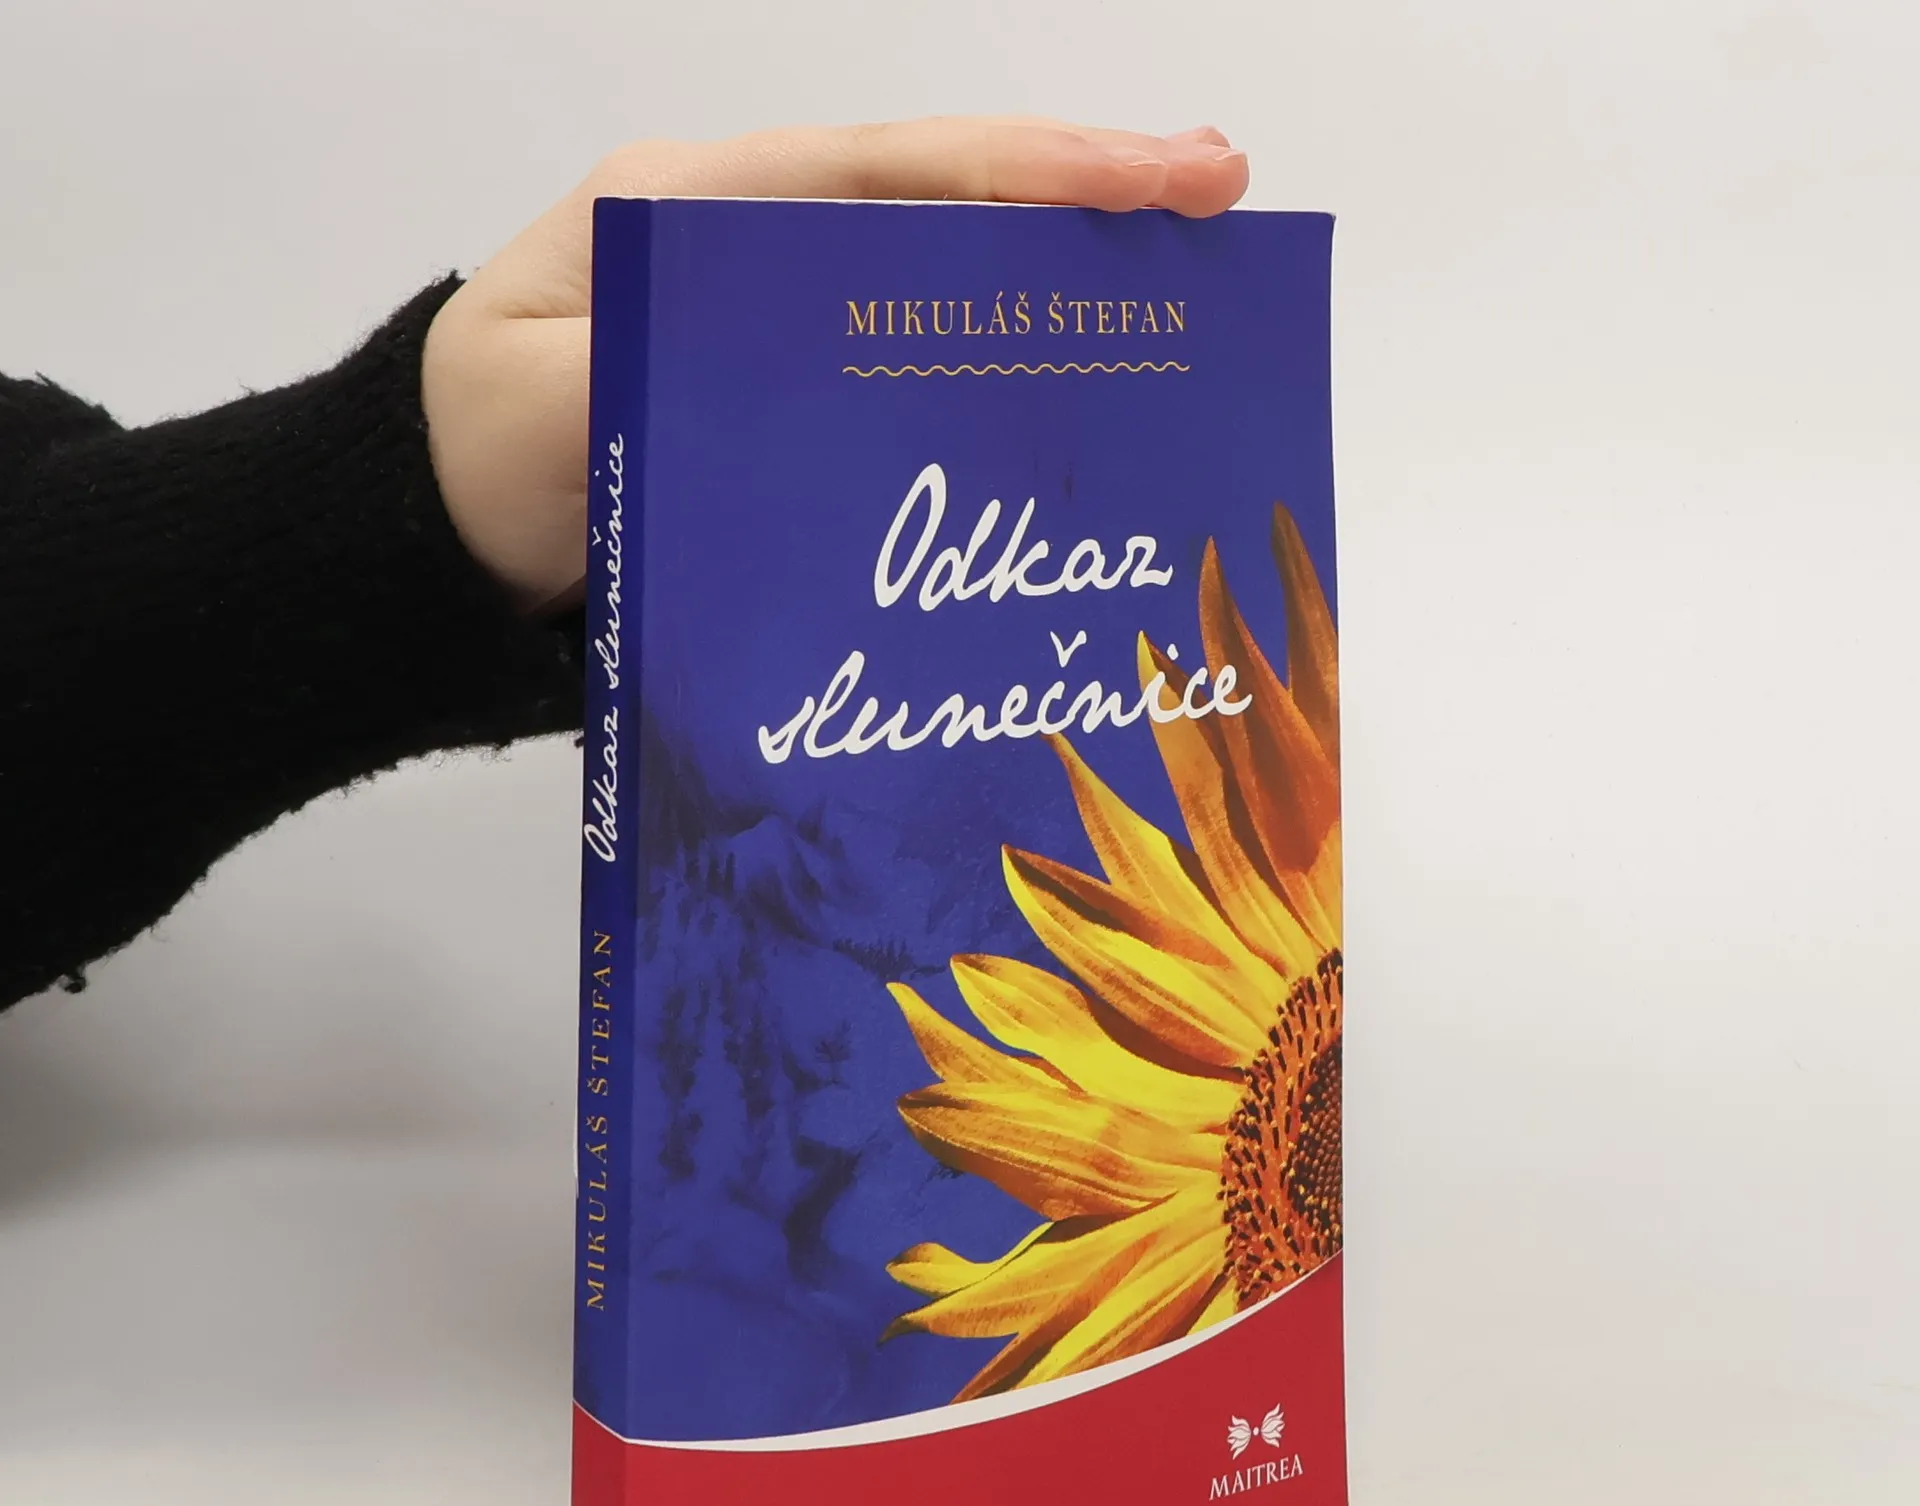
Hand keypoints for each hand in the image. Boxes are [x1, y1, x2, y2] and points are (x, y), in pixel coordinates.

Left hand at [420, 117, 1248, 612]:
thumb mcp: (534, 410)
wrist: (435, 540)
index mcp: (696, 209)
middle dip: (1083, 196)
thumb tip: (768, 373)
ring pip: (940, 276)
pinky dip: (999, 359)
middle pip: (941, 202)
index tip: (1169, 173)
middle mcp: (753, 245)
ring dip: (1058, 272)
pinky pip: (911, 361)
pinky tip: (1071, 382)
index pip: (895, 169)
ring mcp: (777, 320)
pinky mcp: (789, 399)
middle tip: (1223, 203)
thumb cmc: (470, 459)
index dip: (1037, 168)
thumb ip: (641, 379)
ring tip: (1183, 277)